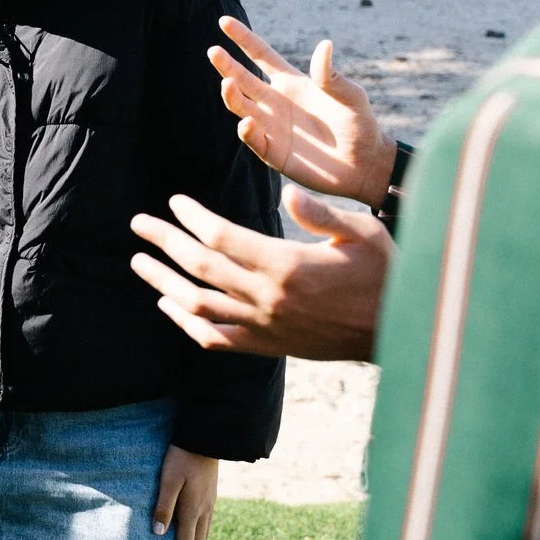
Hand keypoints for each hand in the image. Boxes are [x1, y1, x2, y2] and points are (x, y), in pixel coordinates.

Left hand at [129, 186, 391, 359]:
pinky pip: (216, 339)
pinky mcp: (269, 345)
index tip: (175, 201)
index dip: (192, 217)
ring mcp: (265, 326)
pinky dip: (186, 323)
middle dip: (164, 242)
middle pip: (200, 267)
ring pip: (198, 305)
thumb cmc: (387, 273)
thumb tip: (287, 193)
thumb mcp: (364, 233)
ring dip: (163, 282)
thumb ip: (322, 213)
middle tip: (138, 224)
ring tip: (139, 262)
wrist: (401, 333)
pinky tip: (168, 307)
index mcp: (287, 265)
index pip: (222, 237)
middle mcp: (269, 298)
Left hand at [152, 445, 217, 539]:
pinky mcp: (211, 497)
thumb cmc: (182, 456)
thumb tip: (159, 533)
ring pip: (204, 537)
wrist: (207, 439)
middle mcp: (203, 512)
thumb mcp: (169, 479)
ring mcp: (209, 505)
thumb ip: (164, 506)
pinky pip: (207, 526)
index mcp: (191, 510)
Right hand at [211, 17, 396, 208]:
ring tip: (227, 84)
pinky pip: (253, 139)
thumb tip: (324, 45)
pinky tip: (248, 122)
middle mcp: (275, 102)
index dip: (243, 38)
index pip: (260, 55)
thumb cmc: (360, 125)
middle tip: (213, 51)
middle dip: (227, 65)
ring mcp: (271, 127)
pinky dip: (247, 131)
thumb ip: (332, 75)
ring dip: (231, 96)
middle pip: (243, 79)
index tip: (224, 21)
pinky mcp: (273, 152)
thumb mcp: (350, 96)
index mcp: (291, 82)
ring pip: (241, 107)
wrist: (366, 165)